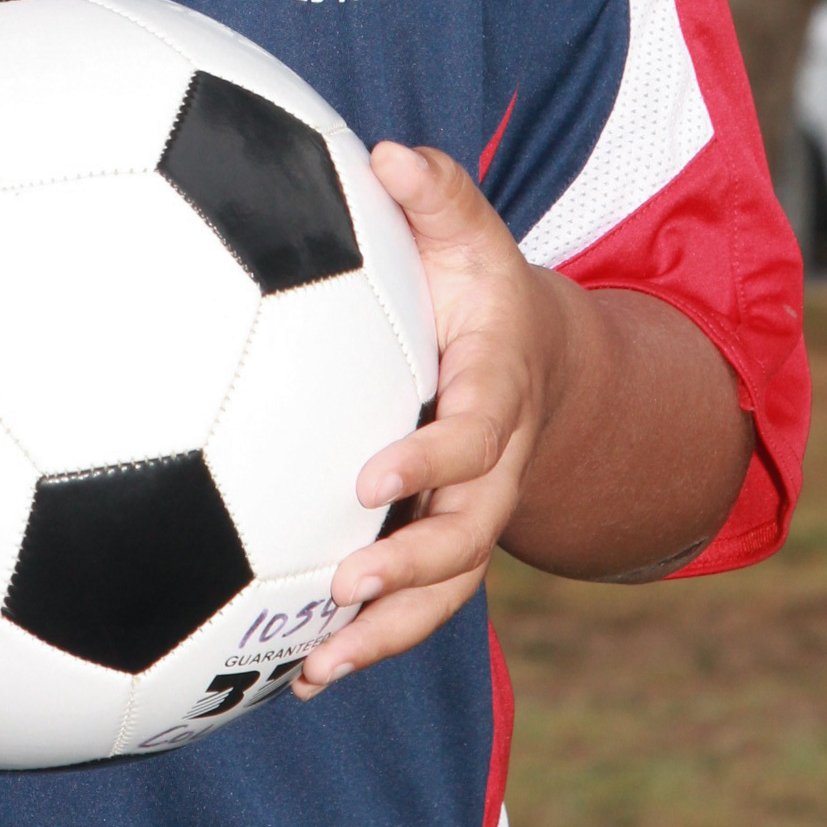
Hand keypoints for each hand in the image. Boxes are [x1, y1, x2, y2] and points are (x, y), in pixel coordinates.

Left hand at [294, 142, 564, 698]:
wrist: (530, 354)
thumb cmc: (476, 282)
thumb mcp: (468, 229)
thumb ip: (435, 192)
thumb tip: (387, 151)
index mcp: (497, 392)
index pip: (475, 436)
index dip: (432, 461)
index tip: (371, 476)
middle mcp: (493, 467)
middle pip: (469, 536)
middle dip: (413, 569)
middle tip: (343, 584)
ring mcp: (468, 513)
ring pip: (445, 592)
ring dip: (386, 633)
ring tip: (315, 668)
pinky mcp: (437, 542)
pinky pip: (414, 605)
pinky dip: (365, 642)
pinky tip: (296, 676)